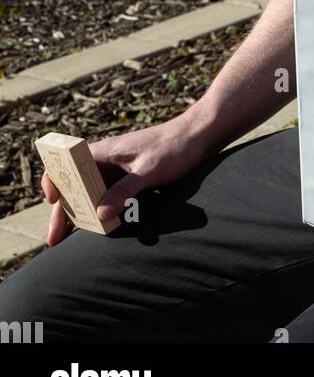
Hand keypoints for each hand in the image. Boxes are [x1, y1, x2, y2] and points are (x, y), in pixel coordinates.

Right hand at [40, 114, 211, 244]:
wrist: (199, 136)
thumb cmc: (174, 147)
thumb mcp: (149, 170)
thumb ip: (125, 191)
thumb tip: (100, 215)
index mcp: (104, 151)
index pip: (67, 161)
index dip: (54, 179)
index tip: (52, 201)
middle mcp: (106, 159)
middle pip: (75, 184)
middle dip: (63, 210)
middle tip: (54, 240)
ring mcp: (118, 168)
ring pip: (90, 192)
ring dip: (80, 213)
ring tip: (69, 240)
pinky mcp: (130, 177)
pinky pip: (107, 195)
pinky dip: (99, 210)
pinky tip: (99, 228)